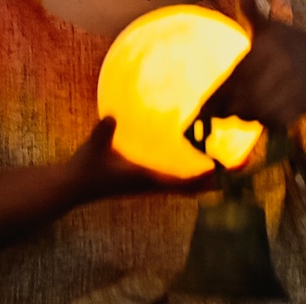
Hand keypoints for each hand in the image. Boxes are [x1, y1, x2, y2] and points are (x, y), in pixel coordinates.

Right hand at [68, 117, 212, 201]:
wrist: (72, 187)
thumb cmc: (85, 168)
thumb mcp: (94, 147)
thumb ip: (103, 133)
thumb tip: (110, 117)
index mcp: (145, 180)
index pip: (182, 183)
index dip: (203, 178)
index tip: (223, 169)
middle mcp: (151, 185)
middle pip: (189, 187)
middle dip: (210, 180)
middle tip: (233, 166)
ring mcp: (147, 185)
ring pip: (182, 186)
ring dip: (200, 179)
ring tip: (220, 164)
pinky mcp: (142, 182)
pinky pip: (171, 181)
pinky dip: (186, 176)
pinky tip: (189, 163)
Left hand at [198, 0, 305, 127]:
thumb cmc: (292, 42)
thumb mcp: (272, 26)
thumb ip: (252, 13)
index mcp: (268, 48)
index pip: (237, 77)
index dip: (218, 94)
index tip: (205, 104)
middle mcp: (279, 69)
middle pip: (243, 98)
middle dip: (227, 107)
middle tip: (215, 111)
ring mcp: (290, 90)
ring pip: (256, 112)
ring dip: (243, 114)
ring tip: (235, 112)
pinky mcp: (298, 107)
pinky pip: (273, 121)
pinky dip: (262, 121)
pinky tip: (256, 115)